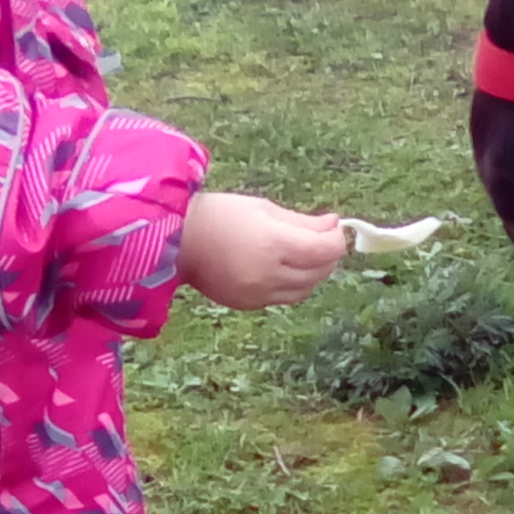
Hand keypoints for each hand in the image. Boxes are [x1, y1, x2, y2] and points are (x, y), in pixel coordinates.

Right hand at [177, 192, 345, 309]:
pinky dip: (293, 285)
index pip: (326, 250)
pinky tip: (283, 269)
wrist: (177, 241)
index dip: (336, 239)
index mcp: (274, 244)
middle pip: (320, 272)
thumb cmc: (219, 215)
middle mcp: (270, 274)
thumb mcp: (264, 208)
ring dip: (314, 273)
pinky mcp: (249, 305)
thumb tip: (334, 225)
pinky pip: (284, 298)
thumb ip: (303, 221)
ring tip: (304, 254)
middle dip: (328, 254)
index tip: (333, 227)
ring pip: (306, 290)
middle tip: (322, 238)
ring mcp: (259, 294)